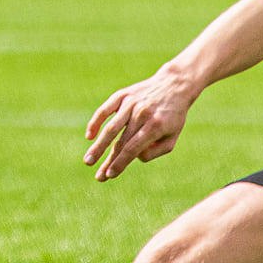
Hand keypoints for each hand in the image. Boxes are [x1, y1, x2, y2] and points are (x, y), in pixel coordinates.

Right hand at [83, 68, 198, 181]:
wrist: (175, 85)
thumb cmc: (173, 116)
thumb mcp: (172, 137)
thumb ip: (155, 151)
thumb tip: (134, 157)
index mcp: (156, 126)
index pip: (133, 148)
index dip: (121, 163)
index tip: (110, 175)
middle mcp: (142, 114)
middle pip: (120, 142)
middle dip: (108, 161)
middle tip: (98, 177)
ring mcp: (131, 103)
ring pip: (111, 127)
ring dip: (98, 146)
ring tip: (88, 161)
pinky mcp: (123, 95)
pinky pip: (106, 109)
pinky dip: (96, 122)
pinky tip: (89, 135)